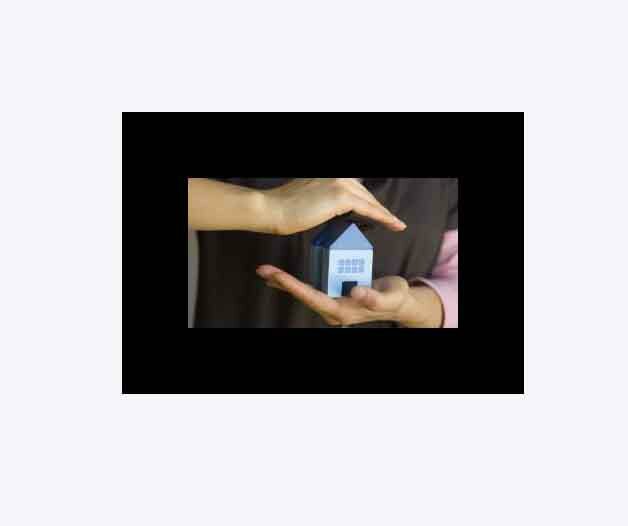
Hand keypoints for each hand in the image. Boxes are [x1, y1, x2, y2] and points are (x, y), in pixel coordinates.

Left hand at [256, 265, 411, 325]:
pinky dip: (294, 283)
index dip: (295, 287)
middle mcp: (333, 310)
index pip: (314, 298)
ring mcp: (332, 304)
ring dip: (284, 283)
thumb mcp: (389, 297)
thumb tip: (355, 292)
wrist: (398, 302)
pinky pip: (310, 289)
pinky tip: (281, 277)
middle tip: (263, 270)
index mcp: (343, 311)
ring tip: (266, 271)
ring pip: (304, 293)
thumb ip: (373, 298)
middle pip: (303, 296)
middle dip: (283, 283)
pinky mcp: (332, 295)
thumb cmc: (395, 299)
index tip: (279, 276)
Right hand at [262, 178, 405, 235]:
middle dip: (377, 207)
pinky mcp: (341, 196)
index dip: (367, 200)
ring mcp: (339, 183)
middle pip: (364, 193)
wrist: (272, 209)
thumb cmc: (283, 208)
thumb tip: (330, 209)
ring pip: (369, 200)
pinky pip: (368, 208)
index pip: (354, 188)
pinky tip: (393, 224)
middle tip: (390, 220)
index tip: (377, 210)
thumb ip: (322, 198)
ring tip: (395, 224)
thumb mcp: (307, 197)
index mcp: (328, 174)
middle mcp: (336, 175)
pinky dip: (383, 217)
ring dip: (384, 213)